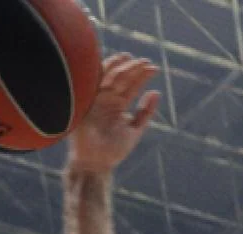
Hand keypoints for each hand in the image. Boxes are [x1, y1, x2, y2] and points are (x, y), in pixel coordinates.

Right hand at [66, 53, 160, 172]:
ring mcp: (96, 99)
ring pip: (109, 77)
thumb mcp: (134, 130)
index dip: (142, 76)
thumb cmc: (114, 151)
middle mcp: (107, 99)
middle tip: (145, 62)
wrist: (95, 164)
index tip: (154, 68)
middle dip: (133, 68)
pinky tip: (115, 64)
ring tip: (133, 60)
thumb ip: (145, 112)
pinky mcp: (86, 101)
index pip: (132, 85)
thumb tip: (156, 92)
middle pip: (122, 78)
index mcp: (118, 105)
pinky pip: (94, 82)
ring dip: (120, 67)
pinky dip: (104, 71)